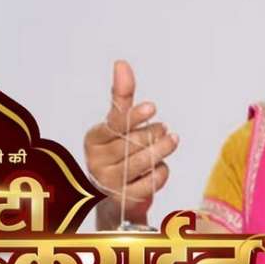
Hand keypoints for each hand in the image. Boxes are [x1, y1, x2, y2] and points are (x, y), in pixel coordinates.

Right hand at [83, 60, 178, 227]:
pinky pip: (151, 182)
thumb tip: (121, 64)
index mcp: (93, 138)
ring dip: (163, 149)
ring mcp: (108, 182)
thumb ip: (121, 96)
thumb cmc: (119, 151)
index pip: (115, 125)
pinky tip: (159, 168)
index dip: (134, 116)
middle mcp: (96, 160)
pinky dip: (161, 173)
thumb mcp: (118, 124)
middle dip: (155, 134)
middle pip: (134, 142)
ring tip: (171, 140)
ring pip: (144, 161)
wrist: (115, 194)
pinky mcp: (123, 200)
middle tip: (165, 130)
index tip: (153, 107)